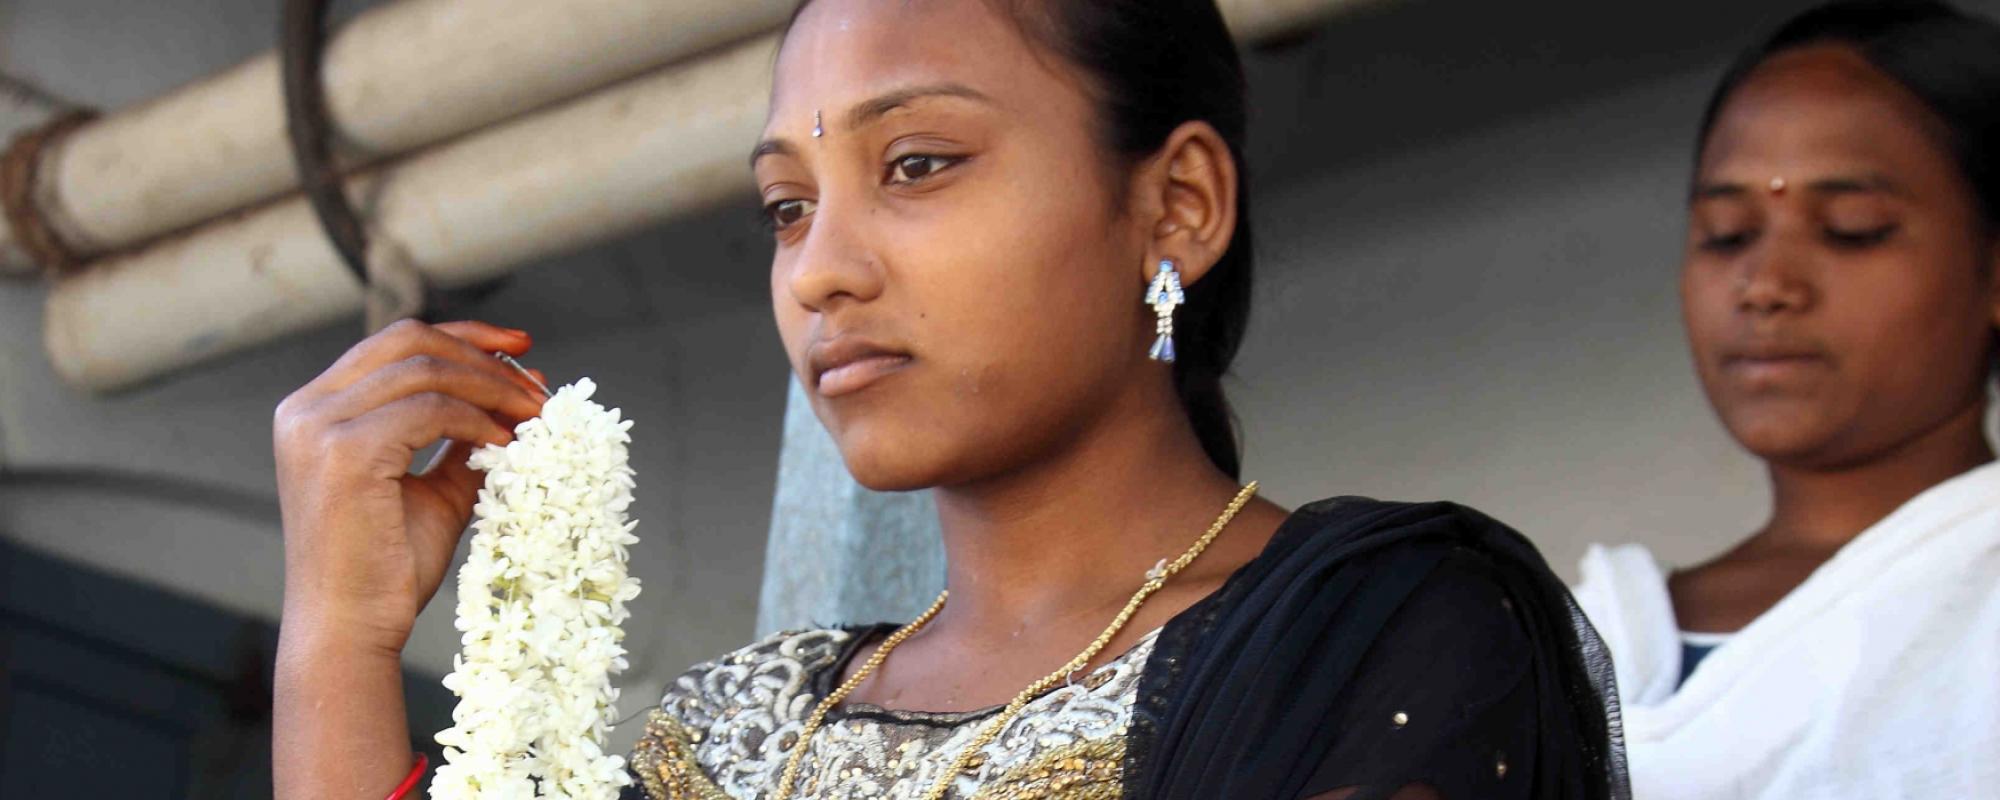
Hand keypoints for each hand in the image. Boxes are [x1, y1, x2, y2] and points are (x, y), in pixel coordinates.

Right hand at [274, 319, 548, 655]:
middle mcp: (306, 408)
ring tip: (534, 418)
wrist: (349, 630)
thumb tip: (519, 394)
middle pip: (410, 341)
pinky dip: (477, 421)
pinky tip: (505, 445)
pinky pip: (430, 410)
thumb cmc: (388, 569)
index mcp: (316, 409)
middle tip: (538, 388)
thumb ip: (463, 440)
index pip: (396, 341)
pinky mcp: (343, 451)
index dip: (465, 336)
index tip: (521, 347)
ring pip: (425, 370)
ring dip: (492, 388)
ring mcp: (318, 427)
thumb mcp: (434, 489)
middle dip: (484, 357)